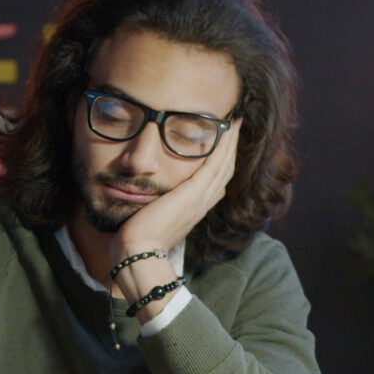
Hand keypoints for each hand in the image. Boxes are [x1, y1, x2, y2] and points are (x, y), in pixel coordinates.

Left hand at [110, 119, 241, 263]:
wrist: (138, 252)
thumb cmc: (138, 240)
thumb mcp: (151, 218)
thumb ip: (155, 205)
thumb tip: (147, 198)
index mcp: (193, 209)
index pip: (215, 182)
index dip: (222, 163)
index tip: (224, 145)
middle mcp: (202, 204)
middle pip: (225, 171)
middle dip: (231, 148)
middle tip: (235, 126)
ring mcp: (201, 199)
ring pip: (224, 165)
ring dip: (231, 142)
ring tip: (235, 122)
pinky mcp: (194, 193)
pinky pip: (215, 163)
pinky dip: (224, 145)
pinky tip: (227, 129)